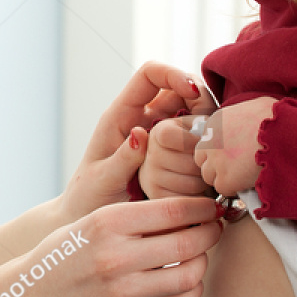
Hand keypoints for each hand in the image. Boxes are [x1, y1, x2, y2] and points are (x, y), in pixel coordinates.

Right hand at [12, 196, 224, 296]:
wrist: (36, 295)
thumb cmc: (69, 252)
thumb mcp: (94, 221)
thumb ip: (137, 215)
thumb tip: (192, 209)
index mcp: (107, 224)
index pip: (173, 211)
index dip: (202, 207)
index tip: (211, 206)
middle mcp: (116, 257)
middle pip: (188, 243)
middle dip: (210, 232)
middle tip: (213, 228)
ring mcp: (123, 292)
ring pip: (190, 276)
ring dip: (202, 262)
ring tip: (197, 254)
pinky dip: (192, 289)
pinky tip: (185, 279)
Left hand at [60, 62, 212, 221]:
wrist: (91, 222)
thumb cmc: (87, 199)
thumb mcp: (102, 180)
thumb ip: (121, 158)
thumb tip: (141, 133)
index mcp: (120, 115)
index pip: (150, 75)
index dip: (174, 74)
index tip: (193, 92)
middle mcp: (144, 120)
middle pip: (181, 91)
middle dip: (200, 102)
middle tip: (209, 127)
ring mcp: (162, 137)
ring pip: (194, 115)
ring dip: (206, 127)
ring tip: (206, 150)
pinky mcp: (175, 156)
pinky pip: (197, 142)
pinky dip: (206, 148)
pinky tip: (208, 164)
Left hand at [193, 96, 278, 195]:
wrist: (287, 134)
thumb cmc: (279, 118)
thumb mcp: (258, 106)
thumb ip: (245, 115)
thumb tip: (250, 119)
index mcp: (216, 122)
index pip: (207, 141)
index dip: (219, 150)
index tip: (233, 153)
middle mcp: (210, 140)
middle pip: (202, 159)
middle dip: (215, 165)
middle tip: (235, 167)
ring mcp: (216, 161)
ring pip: (209, 176)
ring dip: (224, 177)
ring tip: (243, 175)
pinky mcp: (225, 178)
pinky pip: (223, 189)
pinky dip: (234, 188)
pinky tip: (247, 182)